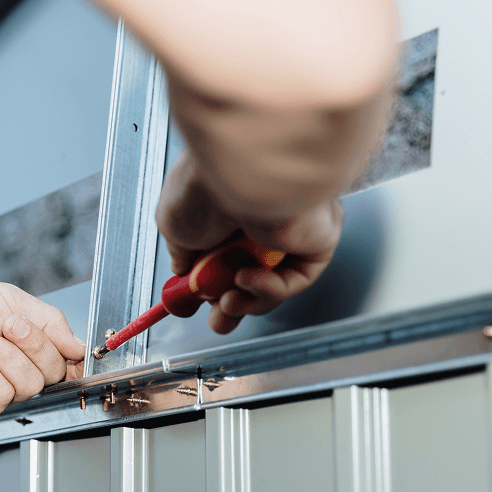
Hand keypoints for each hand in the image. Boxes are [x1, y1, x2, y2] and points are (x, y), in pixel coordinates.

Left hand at [0, 278, 85, 423]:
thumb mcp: (13, 301)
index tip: (60, 341)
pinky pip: (0, 394)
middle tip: (3, 325)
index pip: (67, 360)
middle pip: (53, 371)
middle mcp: (17, 371)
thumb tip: (78, 347)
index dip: (68, 353)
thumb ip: (52, 322)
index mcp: (29, 347)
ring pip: (28, 384)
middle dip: (29, 343)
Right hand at [155, 151, 343, 333]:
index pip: (226, 257)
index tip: (195, 305)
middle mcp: (263, 218)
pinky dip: (269, 288)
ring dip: (247, 301)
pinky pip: (296, 279)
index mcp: (230, 209)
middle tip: (218, 319)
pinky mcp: (317, 239)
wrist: (236, 172)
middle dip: (232, 307)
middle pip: (253, 276)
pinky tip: (248, 275)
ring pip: (274, 283)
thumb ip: (181, 253)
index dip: (210, 287)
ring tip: (227, 299)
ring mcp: (292, 230)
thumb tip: (184, 273)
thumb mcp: (174, 226)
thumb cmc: (204, 186)